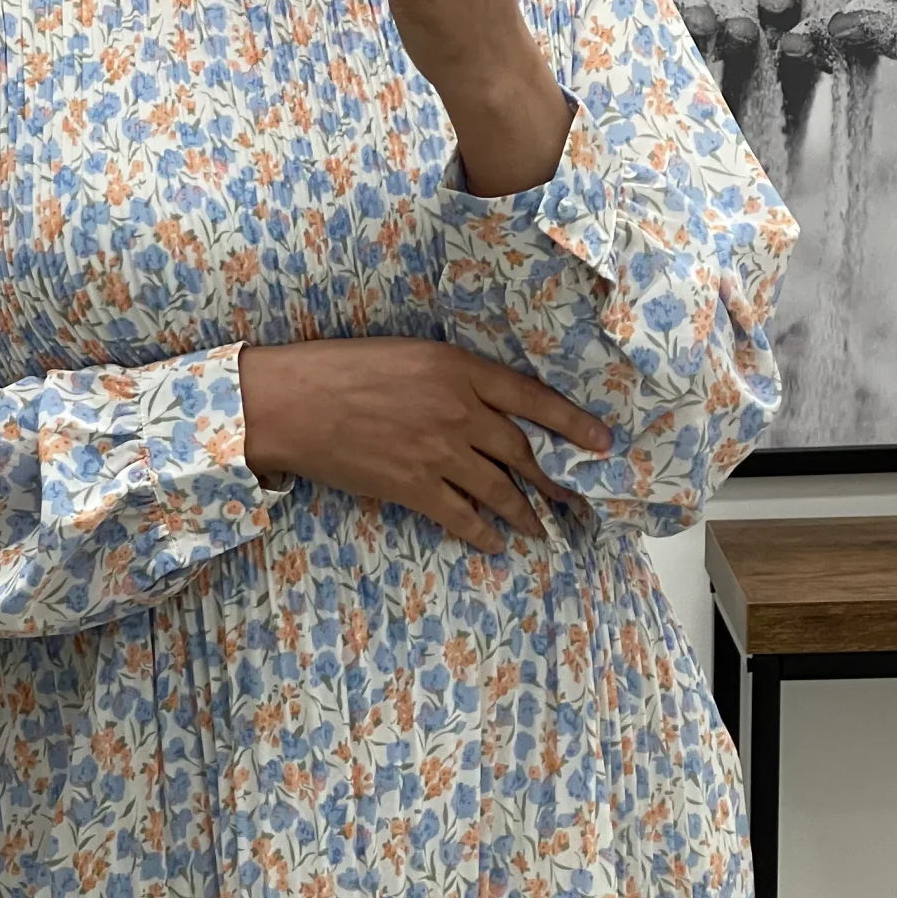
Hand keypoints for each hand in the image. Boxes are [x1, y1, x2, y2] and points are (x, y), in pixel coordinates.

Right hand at [238, 338, 611, 555]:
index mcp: (459, 369)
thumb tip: (482, 403)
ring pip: (499, 488)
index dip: (572, 422)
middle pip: (522, 450)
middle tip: (576, 497)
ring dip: (525, 512)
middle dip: (554, 478)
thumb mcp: (409, 354)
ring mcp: (438, 453)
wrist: (294, 403)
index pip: (532, 397)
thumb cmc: (342, 370)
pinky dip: (483, 533)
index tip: (603, 441)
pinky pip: (461, 517)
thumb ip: (451, 376)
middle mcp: (458, 411)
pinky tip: (497, 543)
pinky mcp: (414, 488)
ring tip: (541, 528)